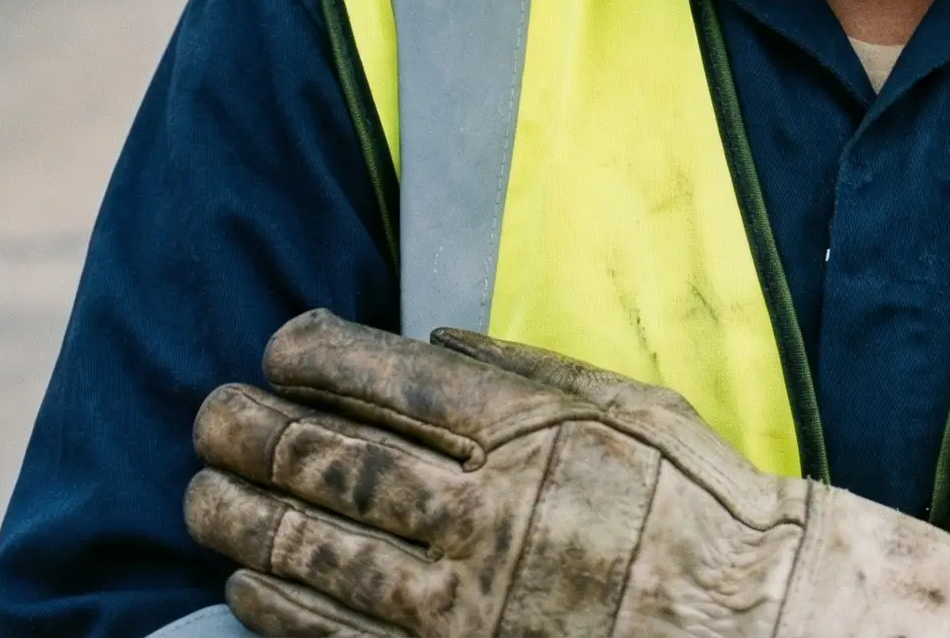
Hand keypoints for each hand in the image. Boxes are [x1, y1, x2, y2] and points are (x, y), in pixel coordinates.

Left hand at [187, 310, 949, 637]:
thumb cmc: (692, 500)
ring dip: (248, 521)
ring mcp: (462, 604)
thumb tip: (432, 339)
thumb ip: (527, 369)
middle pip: (337, 465)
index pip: (390, 380)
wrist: (749, 619)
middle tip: (207, 415)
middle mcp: (482, 513)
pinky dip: (282, 610)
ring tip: (201, 495)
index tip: (278, 342)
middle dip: (259, 434)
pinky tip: (246, 586)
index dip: (320, 356)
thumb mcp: (625, 403)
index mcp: (524, 432)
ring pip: (322, 554)